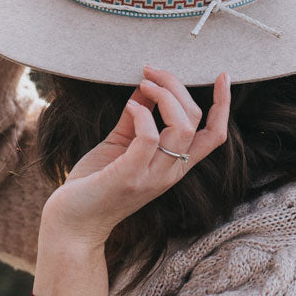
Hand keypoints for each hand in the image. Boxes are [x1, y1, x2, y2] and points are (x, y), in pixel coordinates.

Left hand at [39, 65, 230, 249]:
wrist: (72, 223)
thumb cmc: (94, 183)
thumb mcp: (121, 144)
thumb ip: (137, 117)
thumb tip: (147, 86)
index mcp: (175, 165)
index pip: (214, 134)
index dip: (224, 104)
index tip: (222, 77)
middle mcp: (170, 172)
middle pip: (196, 121)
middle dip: (177, 86)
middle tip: (151, 72)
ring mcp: (152, 176)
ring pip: (182, 127)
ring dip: (164, 95)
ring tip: (143, 83)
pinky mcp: (130, 176)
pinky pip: (149, 137)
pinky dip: (142, 113)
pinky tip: (129, 106)